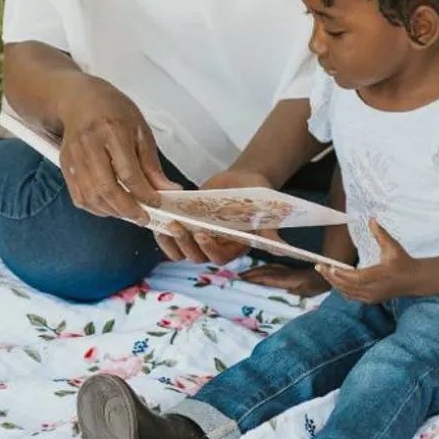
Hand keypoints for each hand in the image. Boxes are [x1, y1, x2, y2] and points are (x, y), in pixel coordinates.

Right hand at [58, 77, 177, 221]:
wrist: (78, 99)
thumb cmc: (113, 111)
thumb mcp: (140, 131)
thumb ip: (152, 164)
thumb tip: (168, 190)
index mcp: (112, 132)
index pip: (129, 173)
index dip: (144, 193)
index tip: (157, 203)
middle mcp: (89, 146)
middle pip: (107, 188)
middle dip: (128, 209)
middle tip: (144, 218)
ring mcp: (74, 158)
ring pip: (91, 196)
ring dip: (113, 212)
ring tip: (130, 213)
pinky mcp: (64, 166)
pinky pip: (79, 197)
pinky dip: (96, 208)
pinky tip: (111, 207)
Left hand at [154, 168, 276, 264]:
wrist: (240, 181)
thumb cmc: (256, 194)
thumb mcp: (264, 208)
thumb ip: (269, 229)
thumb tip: (280, 247)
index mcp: (234, 248)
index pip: (219, 257)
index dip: (209, 249)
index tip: (203, 233)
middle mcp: (215, 248)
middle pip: (196, 256)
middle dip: (185, 242)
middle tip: (177, 225)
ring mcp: (199, 240)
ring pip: (180, 251)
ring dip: (170, 241)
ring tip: (164, 224)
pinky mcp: (186, 229)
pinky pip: (170, 240)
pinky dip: (162, 234)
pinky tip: (158, 220)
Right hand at [240, 263, 330, 297]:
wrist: (323, 276)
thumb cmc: (314, 286)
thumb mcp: (304, 293)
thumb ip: (290, 294)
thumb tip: (275, 296)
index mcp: (284, 279)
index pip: (264, 278)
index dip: (252, 279)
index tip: (240, 281)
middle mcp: (281, 272)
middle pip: (262, 271)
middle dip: (248, 274)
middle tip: (235, 278)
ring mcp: (283, 269)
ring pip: (265, 268)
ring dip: (253, 271)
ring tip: (242, 275)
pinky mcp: (286, 270)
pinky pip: (270, 267)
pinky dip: (261, 269)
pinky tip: (258, 271)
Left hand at [318, 220, 418, 303]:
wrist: (413, 280)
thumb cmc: (403, 261)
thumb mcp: (393, 246)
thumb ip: (380, 233)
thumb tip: (371, 219)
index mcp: (381, 274)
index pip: (358, 277)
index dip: (343, 274)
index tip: (331, 267)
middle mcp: (375, 288)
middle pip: (348, 286)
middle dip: (332, 277)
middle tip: (320, 266)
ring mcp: (372, 296)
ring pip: (347, 292)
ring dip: (334, 283)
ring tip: (323, 271)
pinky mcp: (370, 300)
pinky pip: (351, 296)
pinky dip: (341, 288)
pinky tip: (334, 279)